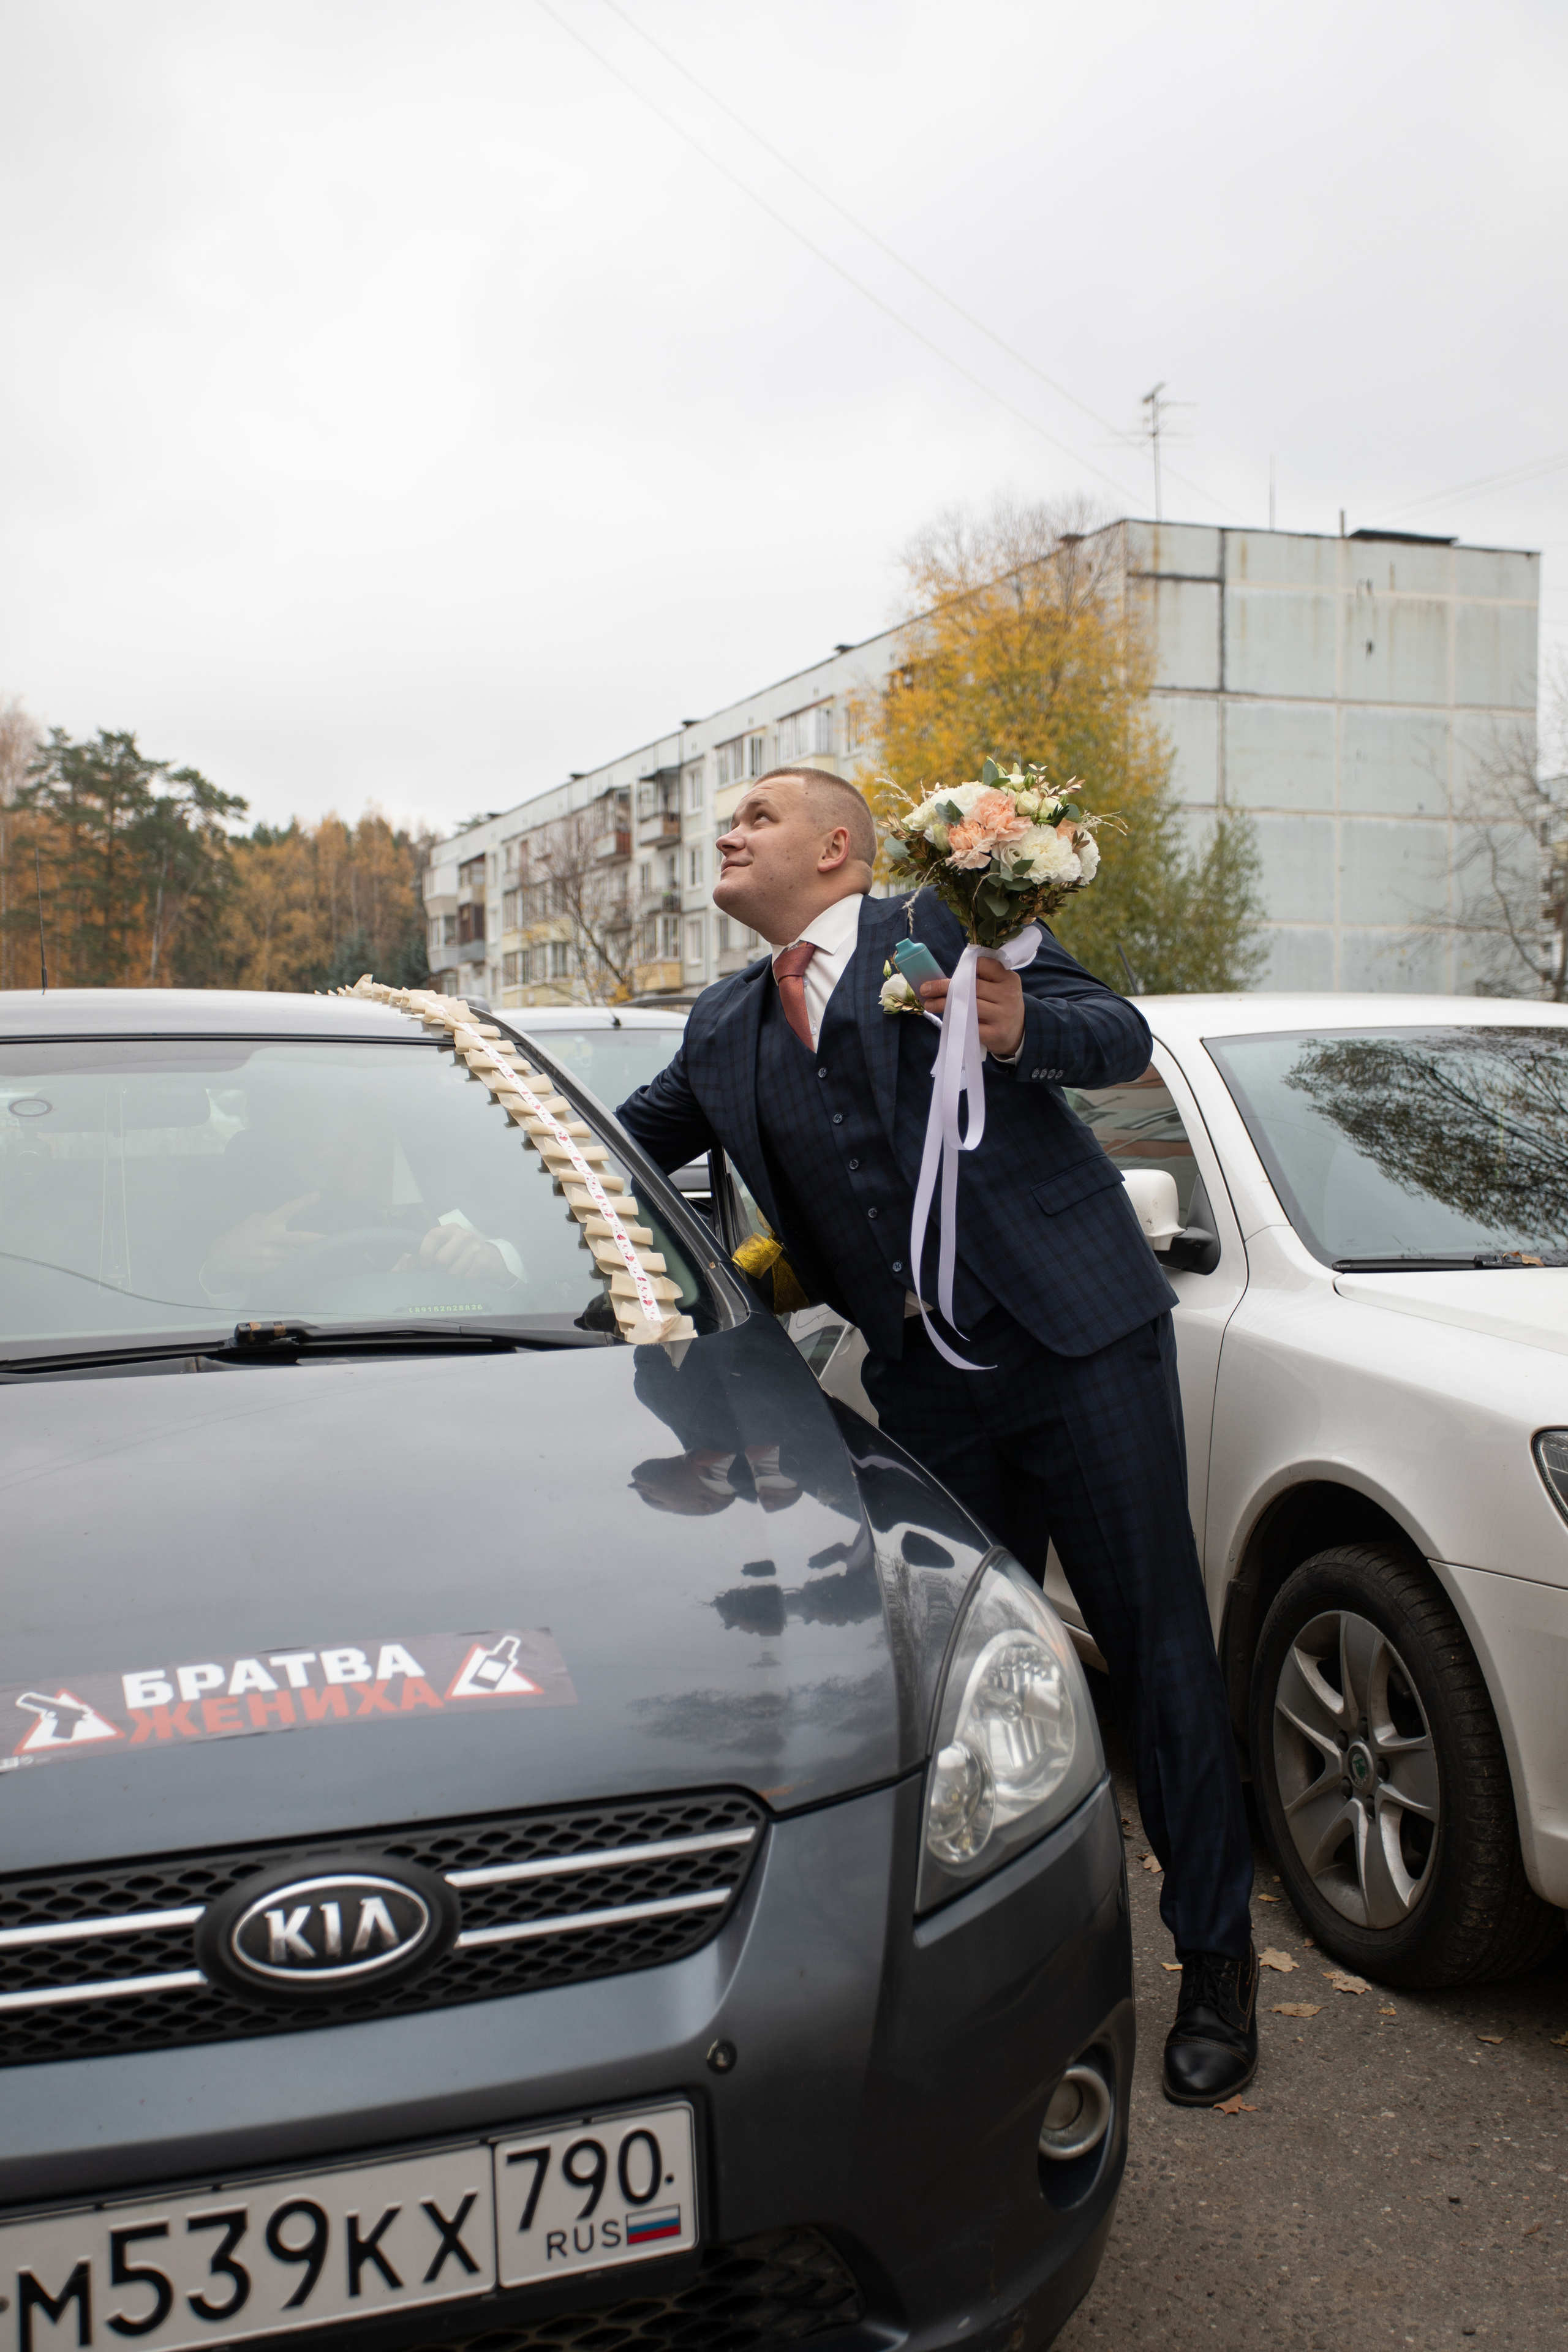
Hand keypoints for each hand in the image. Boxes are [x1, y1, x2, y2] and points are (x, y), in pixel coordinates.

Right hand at [205, 1193, 323, 1282]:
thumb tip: (283, 1218)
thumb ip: (269, 1218)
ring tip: (322, 1257)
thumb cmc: (239, 1236)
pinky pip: (286, 1268)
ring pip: (295, 1255)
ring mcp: (268, 1254)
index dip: (303, 1202)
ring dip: (307, 1256)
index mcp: (267, 1223)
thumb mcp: (252, 1221)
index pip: (288, 1210)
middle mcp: (270, 1238)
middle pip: (298, 1238)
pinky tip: (305, 1269)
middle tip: (331, 1239)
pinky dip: (295, 1268)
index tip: (317, 1195)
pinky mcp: (266, 1268)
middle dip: (316, 1239)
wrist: (221, 1255)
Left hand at [395, 1222, 508, 1284]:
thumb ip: (427, 1253)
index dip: (424, 1251)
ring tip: (454, 1272)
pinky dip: (461, 1281)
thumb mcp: (446, 1246)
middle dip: (438, 1269)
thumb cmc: (462, 1251)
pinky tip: (464, 1274)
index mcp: (451, 1229)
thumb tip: (410, 1262)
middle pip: (441, 1259)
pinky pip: (464, 1279)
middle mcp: (464, 1236)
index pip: (432, 1236)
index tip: (424, 1263)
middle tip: (441, 1270)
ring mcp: (475, 1249)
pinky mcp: (482, 1263)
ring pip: (452, 1272)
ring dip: (450, 1277)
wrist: (490, 1257)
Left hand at [918, 957, 1025, 1056]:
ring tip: (929, 1005)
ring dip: (944, 1004)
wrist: (1017, 1032)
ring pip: (968, 1005)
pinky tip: (944, 1019)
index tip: (948, 975)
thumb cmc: (999, 1005)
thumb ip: (981, 979)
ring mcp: (1003, 1015)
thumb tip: (942, 978)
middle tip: (926, 989)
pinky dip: (954, 1021)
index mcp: (1008, 978)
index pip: (983, 966)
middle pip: (972, 986)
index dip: (963, 969)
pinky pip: (970, 1025)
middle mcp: (1008, 995)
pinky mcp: (996, 1033)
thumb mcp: (999, 987)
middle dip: (944, 987)